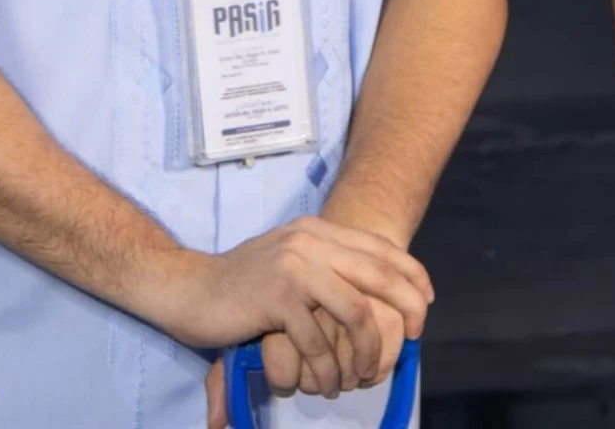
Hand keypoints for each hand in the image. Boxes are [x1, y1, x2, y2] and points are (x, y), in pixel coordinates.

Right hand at [146, 216, 429, 406]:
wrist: (189, 289)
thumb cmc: (242, 286)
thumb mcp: (290, 264)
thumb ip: (327, 268)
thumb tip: (374, 295)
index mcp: (316, 230)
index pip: (380, 248)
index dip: (412, 275)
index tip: (426, 304)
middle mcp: (309, 240)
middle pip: (379, 275)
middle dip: (406, 311)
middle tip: (409, 343)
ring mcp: (294, 266)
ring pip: (356, 314)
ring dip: (364, 355)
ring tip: (355, 377)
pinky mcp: (277, 296)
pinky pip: (320, 342)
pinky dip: (325, 371)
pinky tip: (318, 384)